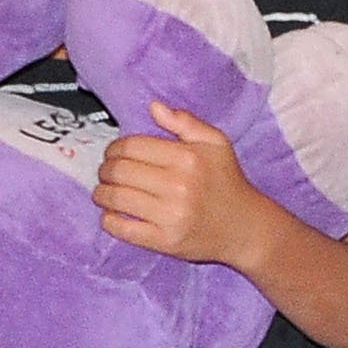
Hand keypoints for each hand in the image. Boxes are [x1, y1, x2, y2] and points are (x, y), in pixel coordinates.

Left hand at [96, 101, 276, 266]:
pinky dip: (109, 220)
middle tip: (107, 172)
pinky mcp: (165, 240)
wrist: (245, 227)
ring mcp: (170, 216)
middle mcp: (178, 187)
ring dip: (101, 193)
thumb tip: (153, 107)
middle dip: (105, 170)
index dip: (114, 148)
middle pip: (119, 171)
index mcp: (187, 158)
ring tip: (104, 192)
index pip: (131, 147)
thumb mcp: (216, 143)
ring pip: (115, 198)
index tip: (114, 153)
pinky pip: (123, 228)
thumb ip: (186, 122)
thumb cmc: (227, 181)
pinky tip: (112, 214)